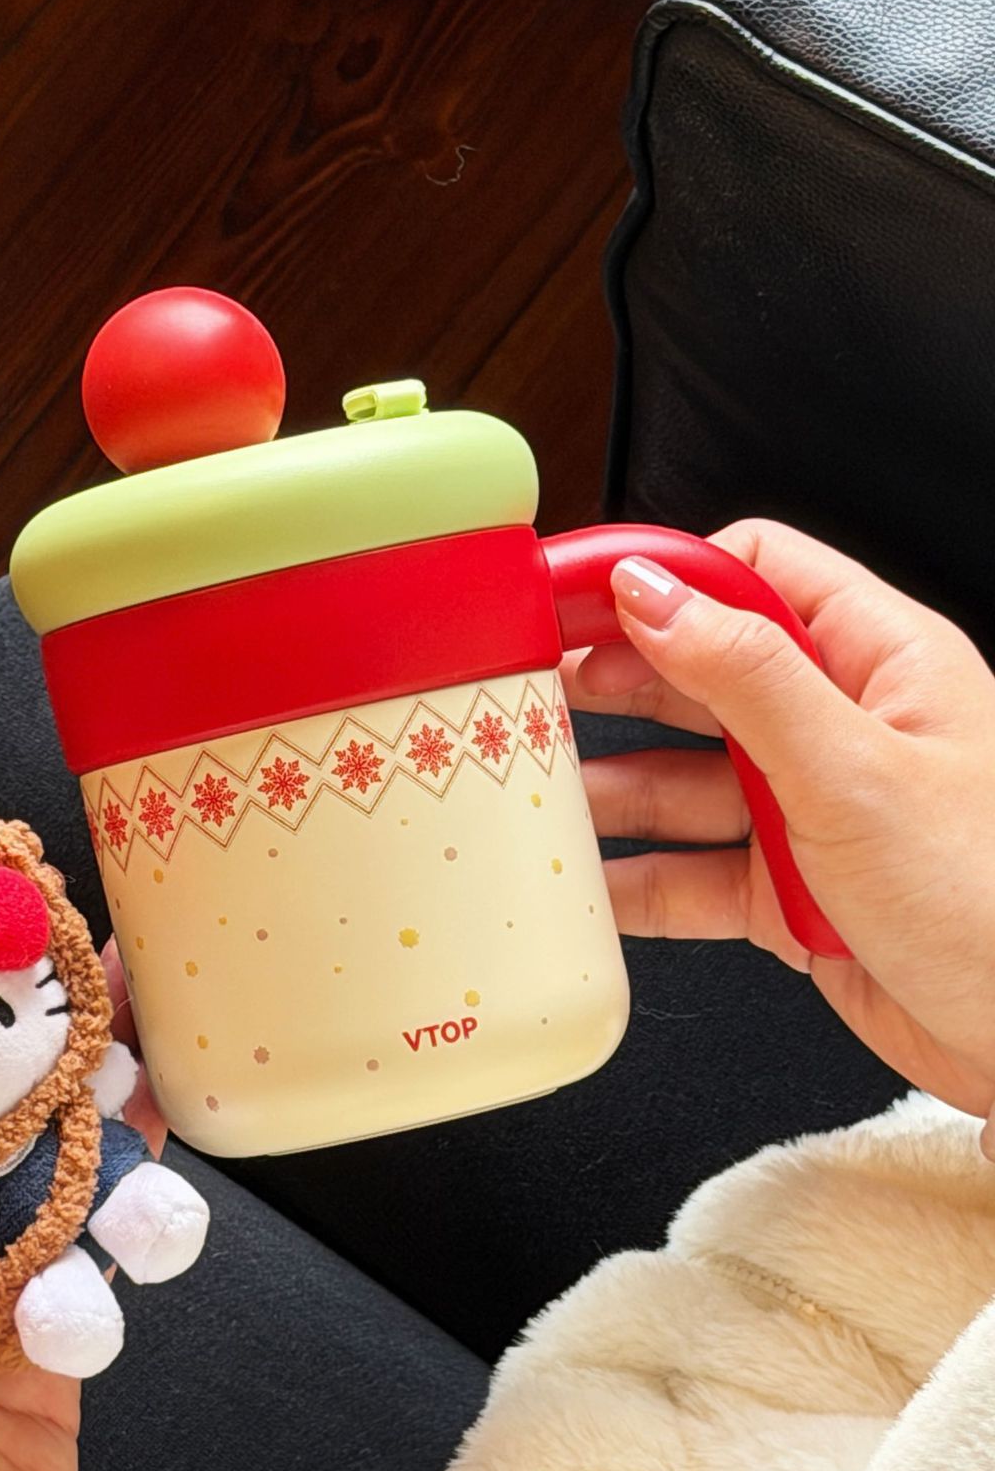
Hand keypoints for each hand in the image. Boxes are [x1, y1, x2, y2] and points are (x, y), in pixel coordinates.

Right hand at [563, 519, 994, 1125]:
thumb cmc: (994, 897)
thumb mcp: (856, 770)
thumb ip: (745, 677)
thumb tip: (654, 593)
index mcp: (880, 662)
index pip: (750, 573)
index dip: (658, 578)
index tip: (569, 596)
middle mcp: (841, 729)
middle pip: (699, 678)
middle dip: (612, 684)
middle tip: (523, 693)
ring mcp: (810, 814)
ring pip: (683, 783)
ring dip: (609, 790)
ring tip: (532, 792)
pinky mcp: (788, 897)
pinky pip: (690, 875)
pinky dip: (633, 881)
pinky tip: (582, 884)